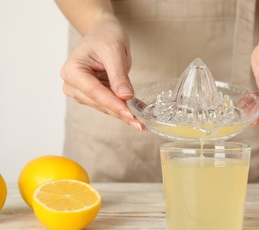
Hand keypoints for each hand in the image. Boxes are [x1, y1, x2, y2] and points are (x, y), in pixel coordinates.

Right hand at [60, 15, 144, 129]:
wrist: (104, 32)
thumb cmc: (105, 36)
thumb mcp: (114, 51)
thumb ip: (118, 75)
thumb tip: (125, 97)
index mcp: (72, 71)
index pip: (94, 92)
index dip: (113, 104)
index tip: (130, 114)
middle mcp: (73, 84)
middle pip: (99, 103)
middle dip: (121, 112)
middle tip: (141, 123)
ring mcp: (82, 91)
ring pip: (105, 107)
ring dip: (124, 114)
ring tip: (142, 122)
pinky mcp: (94, 95)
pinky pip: (110, 104)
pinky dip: (124, 109)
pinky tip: (138, 116)